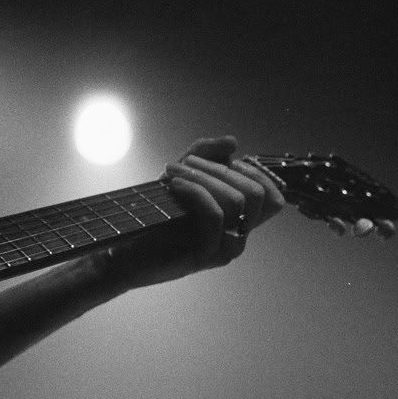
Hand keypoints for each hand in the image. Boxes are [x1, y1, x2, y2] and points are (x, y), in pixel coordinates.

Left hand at [111, 135, 286, 290]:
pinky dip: (195, 192)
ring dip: (203, 176)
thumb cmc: (154, 212)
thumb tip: (233, 142)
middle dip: (220, 169)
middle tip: (187, 161)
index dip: (255, 173)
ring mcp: (223, 248)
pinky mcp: (205, 256)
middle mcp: (237, 236)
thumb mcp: (182, 173)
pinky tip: (174, 185)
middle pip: (256, 195)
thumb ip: (206, 154)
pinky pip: (215, 215)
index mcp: (238, 220)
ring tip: (173, 170)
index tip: (225, 161)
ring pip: (236, 201)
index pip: (273, 200)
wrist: (124, 244)